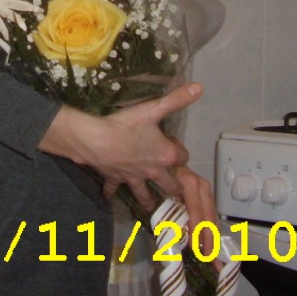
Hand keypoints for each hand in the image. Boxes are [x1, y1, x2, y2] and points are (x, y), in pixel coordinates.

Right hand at [38, 82, 206, 213]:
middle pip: (169, 183)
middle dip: (173, 186)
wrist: (97, 140)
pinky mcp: (116, 178)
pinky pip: (114, 189)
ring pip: (144, 193)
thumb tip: (200, 88)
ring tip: (152, 207)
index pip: (182, 157)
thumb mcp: (153, 108)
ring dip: (148, 200)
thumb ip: (177, 99)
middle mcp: (153, 171)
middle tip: (175, 189)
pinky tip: (108, 196)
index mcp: (165, 155)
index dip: (179, 151)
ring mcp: (134, 177)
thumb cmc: (126, 124)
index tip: (173, 144)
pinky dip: (111, 192)